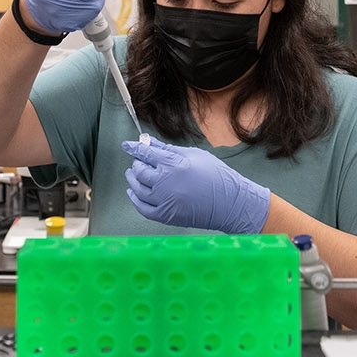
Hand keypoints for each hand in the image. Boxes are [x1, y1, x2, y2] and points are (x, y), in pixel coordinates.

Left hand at [121, 139, 269, 233]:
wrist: (230, 203)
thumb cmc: (216, 176)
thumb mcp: (194, 155)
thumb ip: (169, 149)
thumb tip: (151, 142)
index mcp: (173, 164)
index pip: (145, 153)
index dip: (134, 147)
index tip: (127, 145)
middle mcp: (166, 183)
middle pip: (140, 170)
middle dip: (136, 163)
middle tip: (138, 160)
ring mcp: (165, 201)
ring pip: (138, 189)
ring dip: (132, 180)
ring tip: (133, 174)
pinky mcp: (166, 215)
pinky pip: (143, 208)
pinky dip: (135, 200)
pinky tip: (134, 193)